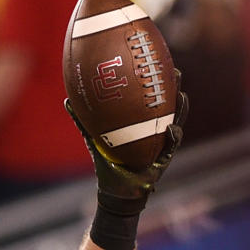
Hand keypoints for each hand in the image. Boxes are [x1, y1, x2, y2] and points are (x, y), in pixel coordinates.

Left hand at [65, 70, 188, 210]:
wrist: (115, 189)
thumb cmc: (106, 161)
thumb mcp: (94, 138)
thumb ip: (82, 120)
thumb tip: (67, 100)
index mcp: (141, 120)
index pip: (151, 95)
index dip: (156, 79)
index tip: (155, 60)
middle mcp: (155, 128)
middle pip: (169, 103)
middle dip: (174, 86)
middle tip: (176, 71)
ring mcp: (162, 142)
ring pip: (177, 121)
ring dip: (181, 108)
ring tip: (181, 94)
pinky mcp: (164, 158)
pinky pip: (171, 146)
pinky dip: (173, 137)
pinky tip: (171, 129)